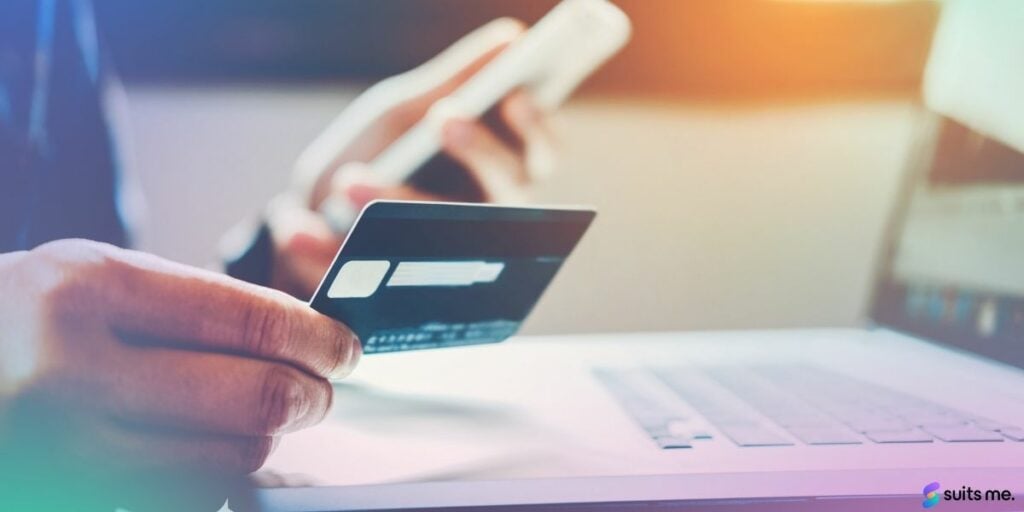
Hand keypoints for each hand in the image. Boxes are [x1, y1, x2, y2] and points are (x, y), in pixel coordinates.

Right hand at [0, 240, 359, 474]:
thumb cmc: (15, 323)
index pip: (250, 320)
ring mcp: (61, 449)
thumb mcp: (84, 281)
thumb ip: (183, 307)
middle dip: (310, 397)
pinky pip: (182, 498)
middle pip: (254, 397)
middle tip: (321, 392)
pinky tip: (206, 452)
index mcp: (86, 290)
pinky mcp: (65, 497)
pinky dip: (213, 478)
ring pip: (229, 461)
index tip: (345, 348)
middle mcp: (71, 369)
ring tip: (258, 420)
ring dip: (263, 442)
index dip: (318, 339)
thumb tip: (295, 338)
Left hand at [265, 18, 559, 297]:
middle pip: (510, 191)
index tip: (515, 97)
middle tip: (445, 118)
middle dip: (480, 152)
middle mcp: (484, 217)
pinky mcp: (396, 297)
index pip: (541, 150)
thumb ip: (453, 81)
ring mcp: (445, 260)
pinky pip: (373, 276)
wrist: (306, 219)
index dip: (538, 128)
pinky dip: (327, 250)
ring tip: (346, 180)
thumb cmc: (376, 154)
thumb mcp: (404, 112)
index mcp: (494, 167)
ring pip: (447, 239)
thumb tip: (512, 37)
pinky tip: (295, 228)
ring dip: (396, 204)